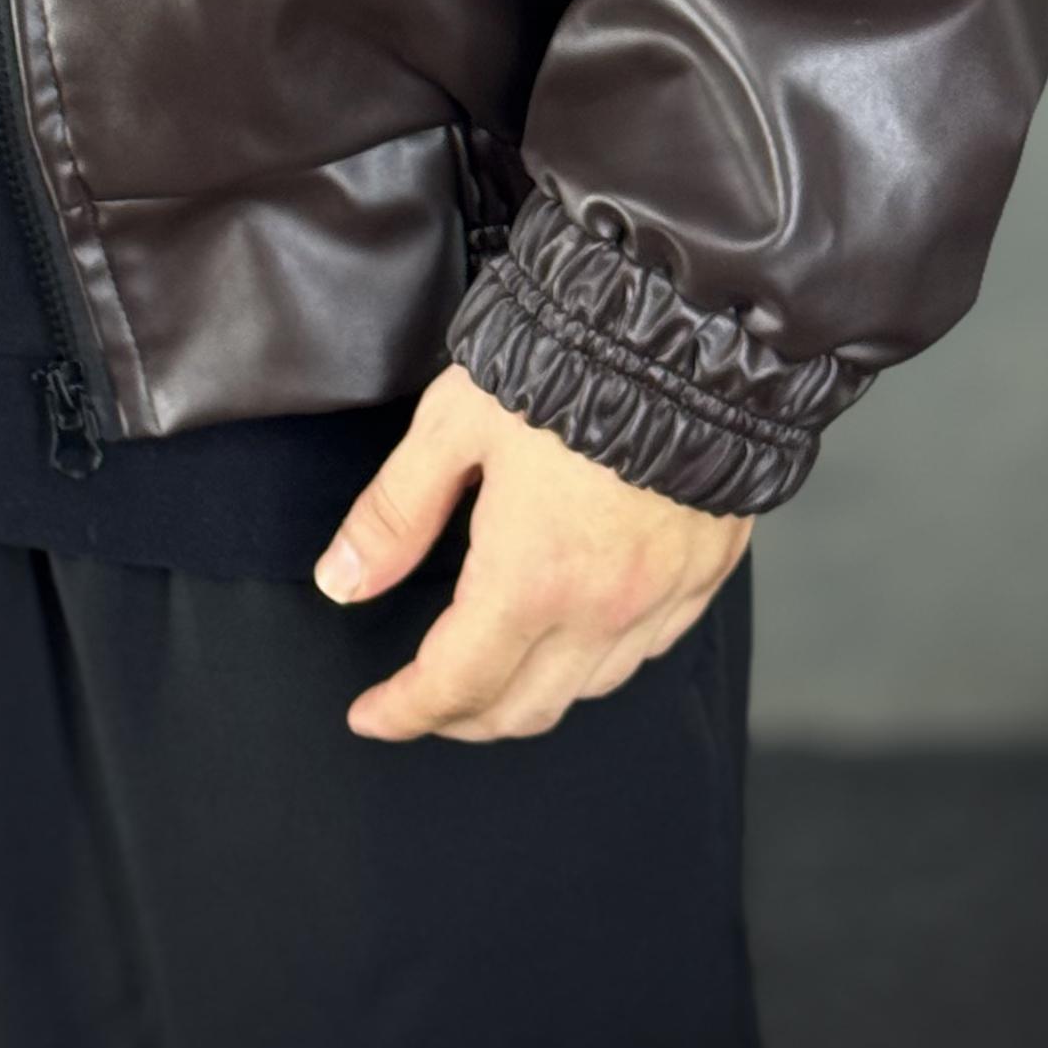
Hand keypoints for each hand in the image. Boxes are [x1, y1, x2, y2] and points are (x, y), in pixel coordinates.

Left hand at [315, 362, 748, 741]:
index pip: (454, 684)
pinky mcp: (704, 576)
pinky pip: (646, 651)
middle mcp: (602, 606)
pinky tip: (572, 632)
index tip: (372, 715)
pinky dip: (596, 660)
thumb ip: (395, 513)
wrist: (687, 330)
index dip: (404, 712)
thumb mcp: (453, 426)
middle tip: (421, 700)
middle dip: (460, 717)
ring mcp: (662, 598)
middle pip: (521, 709)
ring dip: (528, 694)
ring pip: (587, 689)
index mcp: (531, 576)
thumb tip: (342, 581)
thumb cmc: (568, 364)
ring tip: (491, 669)